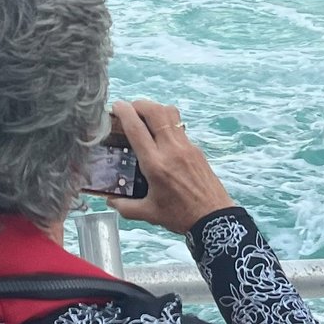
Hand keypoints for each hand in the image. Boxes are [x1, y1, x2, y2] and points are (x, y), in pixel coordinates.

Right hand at [106, 99, 236, 233]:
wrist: (214, 219)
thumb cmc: (180, 216)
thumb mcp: (149, 213)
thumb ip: (125, 206)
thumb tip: (109, 199)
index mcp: (155, 164)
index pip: (137, 129)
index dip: (124, 112)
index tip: (116, 105)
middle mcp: (171, 150)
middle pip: (155, 112)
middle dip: (139, 104)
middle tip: (129, 109)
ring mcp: (186, 146)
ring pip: (170, 114)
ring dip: (155, 109)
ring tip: (144, 116)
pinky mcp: (196, 149)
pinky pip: (179, 126)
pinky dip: (166, 122)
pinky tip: (160, 136)